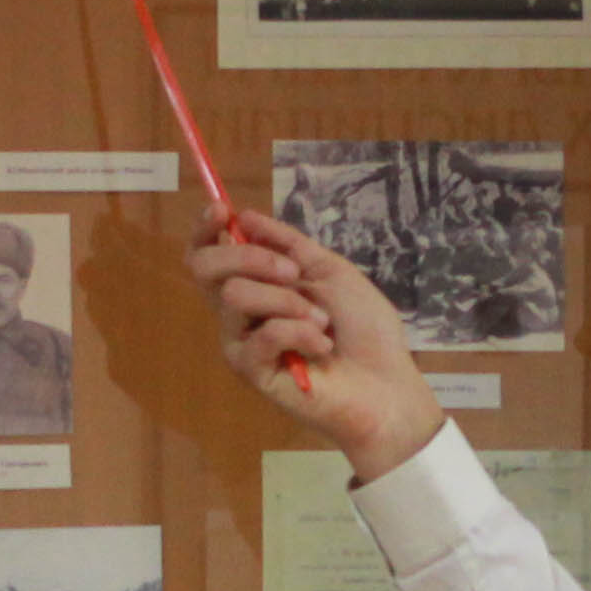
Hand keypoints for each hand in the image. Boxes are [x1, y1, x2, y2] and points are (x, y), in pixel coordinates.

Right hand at [185, 207, 441, 480]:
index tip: (221, 208)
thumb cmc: (364, 328)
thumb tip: (243, 216)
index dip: (205, 229)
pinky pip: (261, 334)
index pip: (209, 254)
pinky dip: (299, 332)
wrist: (385, 382)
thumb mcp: (330, 270)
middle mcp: (240, 313)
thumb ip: (288, 244)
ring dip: (288, 301)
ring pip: (235, 296)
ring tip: (322, 321)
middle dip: (249, 257)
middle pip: (205, 268)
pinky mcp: (252, 372)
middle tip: (293, 272)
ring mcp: (242, 342)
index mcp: (257, 285)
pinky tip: (321, 346)